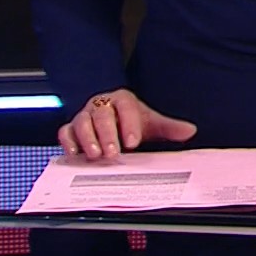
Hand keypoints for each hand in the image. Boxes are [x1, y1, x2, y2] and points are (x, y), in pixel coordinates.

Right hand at [57, 89, 197, 160]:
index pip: (125, 107)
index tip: (134, 142)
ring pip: (82, 123)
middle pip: (101, 115)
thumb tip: (190, 131)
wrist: (110, 118)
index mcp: (122, 100)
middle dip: (107, 135)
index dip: (129, 124)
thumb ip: (168, 127)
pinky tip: (74, 153)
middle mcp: (101, 105)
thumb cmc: (130, 120)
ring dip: (87, 139)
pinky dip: (68, 141)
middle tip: (114, 153)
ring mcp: (84, 116)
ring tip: (95, 155)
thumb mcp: (150, 123)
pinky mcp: (71, 128)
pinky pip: (65, 132)